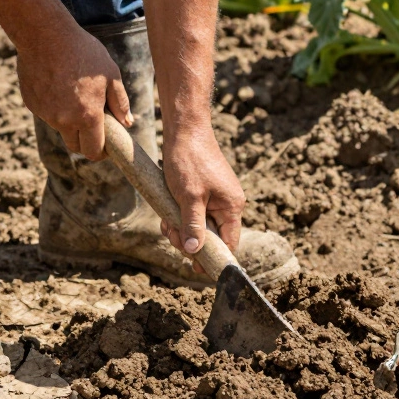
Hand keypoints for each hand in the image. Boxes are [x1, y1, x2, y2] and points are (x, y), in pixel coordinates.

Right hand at [15, 21, 132, 160]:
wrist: (45, 35)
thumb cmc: (83, 52)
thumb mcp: (110, 75)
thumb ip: (120, 103)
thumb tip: (127, 122)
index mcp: (87, 116)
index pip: (93, 151)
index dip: (101, 153)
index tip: (106, 146)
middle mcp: (64, 121)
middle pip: (75, 146)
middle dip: (85, 141)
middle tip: (93, 125)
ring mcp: (46, 114)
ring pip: (60, 127)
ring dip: (69, 120)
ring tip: (73, 92)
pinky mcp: (32, 104)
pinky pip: (46, 113)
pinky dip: (54, 106)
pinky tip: (57, 84)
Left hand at [159, 126, 244, 267]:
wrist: (183, 130)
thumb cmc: (188, 160)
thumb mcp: (189, 197)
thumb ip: (193, 226)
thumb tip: (195, 252)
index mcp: (232, 207)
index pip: (229, 244)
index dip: (213, 258)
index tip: (195, 268)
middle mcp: (227, 205)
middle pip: (211, 238)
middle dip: (189, 241)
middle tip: (172, 234)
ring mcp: (214, 199)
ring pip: (198, 228)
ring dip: (180, 230)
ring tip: (167, 221)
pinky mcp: (201, 194)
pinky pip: (191, 215)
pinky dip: (178, 218)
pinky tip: (166, 214)